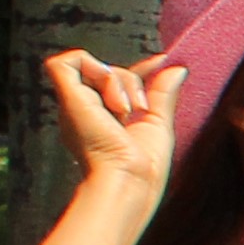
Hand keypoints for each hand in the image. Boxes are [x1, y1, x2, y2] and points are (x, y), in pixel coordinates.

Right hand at [46, 50, 183, 206]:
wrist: (128, 182)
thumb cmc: (144, 170)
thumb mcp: (159, 125)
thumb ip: (163, 94)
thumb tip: (177, 68)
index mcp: (105, 122)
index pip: (118, 82)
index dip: (138, 70)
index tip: (161, 62)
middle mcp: (87, 112)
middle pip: (110, 73)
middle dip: (132, 81)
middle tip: (140, 109)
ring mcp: (75, 105)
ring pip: (95, 67)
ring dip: (120, 82)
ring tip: (127, 112)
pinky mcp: (66, 98)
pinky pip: (68, 62)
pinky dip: (95, 70)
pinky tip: (112, 101)